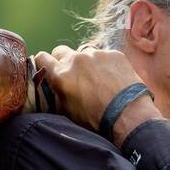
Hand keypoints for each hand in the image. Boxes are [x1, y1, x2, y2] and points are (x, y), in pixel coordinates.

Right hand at [31, 45, 158, 142]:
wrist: (127, 114)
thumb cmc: (96, 118)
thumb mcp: (68, 110)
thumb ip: (58, 92)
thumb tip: (54, 85)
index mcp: (61, 74)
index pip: (42, 58)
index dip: (43, 63)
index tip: (47, 67)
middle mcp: (76, 59)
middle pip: (61, 51)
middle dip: (63, 60)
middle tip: (72, 75)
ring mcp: (96, 54)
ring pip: (84, 54)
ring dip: (86, 64)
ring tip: (97, 80)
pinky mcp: (113, 54)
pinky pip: (104, 56)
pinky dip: (106, 65)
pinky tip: (112, 79)